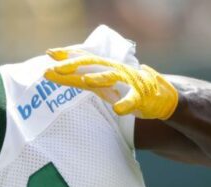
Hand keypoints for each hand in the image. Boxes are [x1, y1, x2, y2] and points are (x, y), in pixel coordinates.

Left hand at [44, 48, 178, 119]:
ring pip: (112, 77)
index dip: (67, 56)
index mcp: (104, 69)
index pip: (83, 60)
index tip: (49, 53)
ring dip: (99, 78)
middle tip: (55, 68)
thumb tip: (60, 75)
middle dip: (74, 65)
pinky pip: (133, 100)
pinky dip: (126, 104)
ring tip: (86, 79)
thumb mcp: (103, 85)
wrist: (160, 96)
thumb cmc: (126, 90)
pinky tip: (118, 109)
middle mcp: (115, 72)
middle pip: (92, 65)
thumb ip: (84, 80)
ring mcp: (128, 82)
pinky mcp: (141, 97)